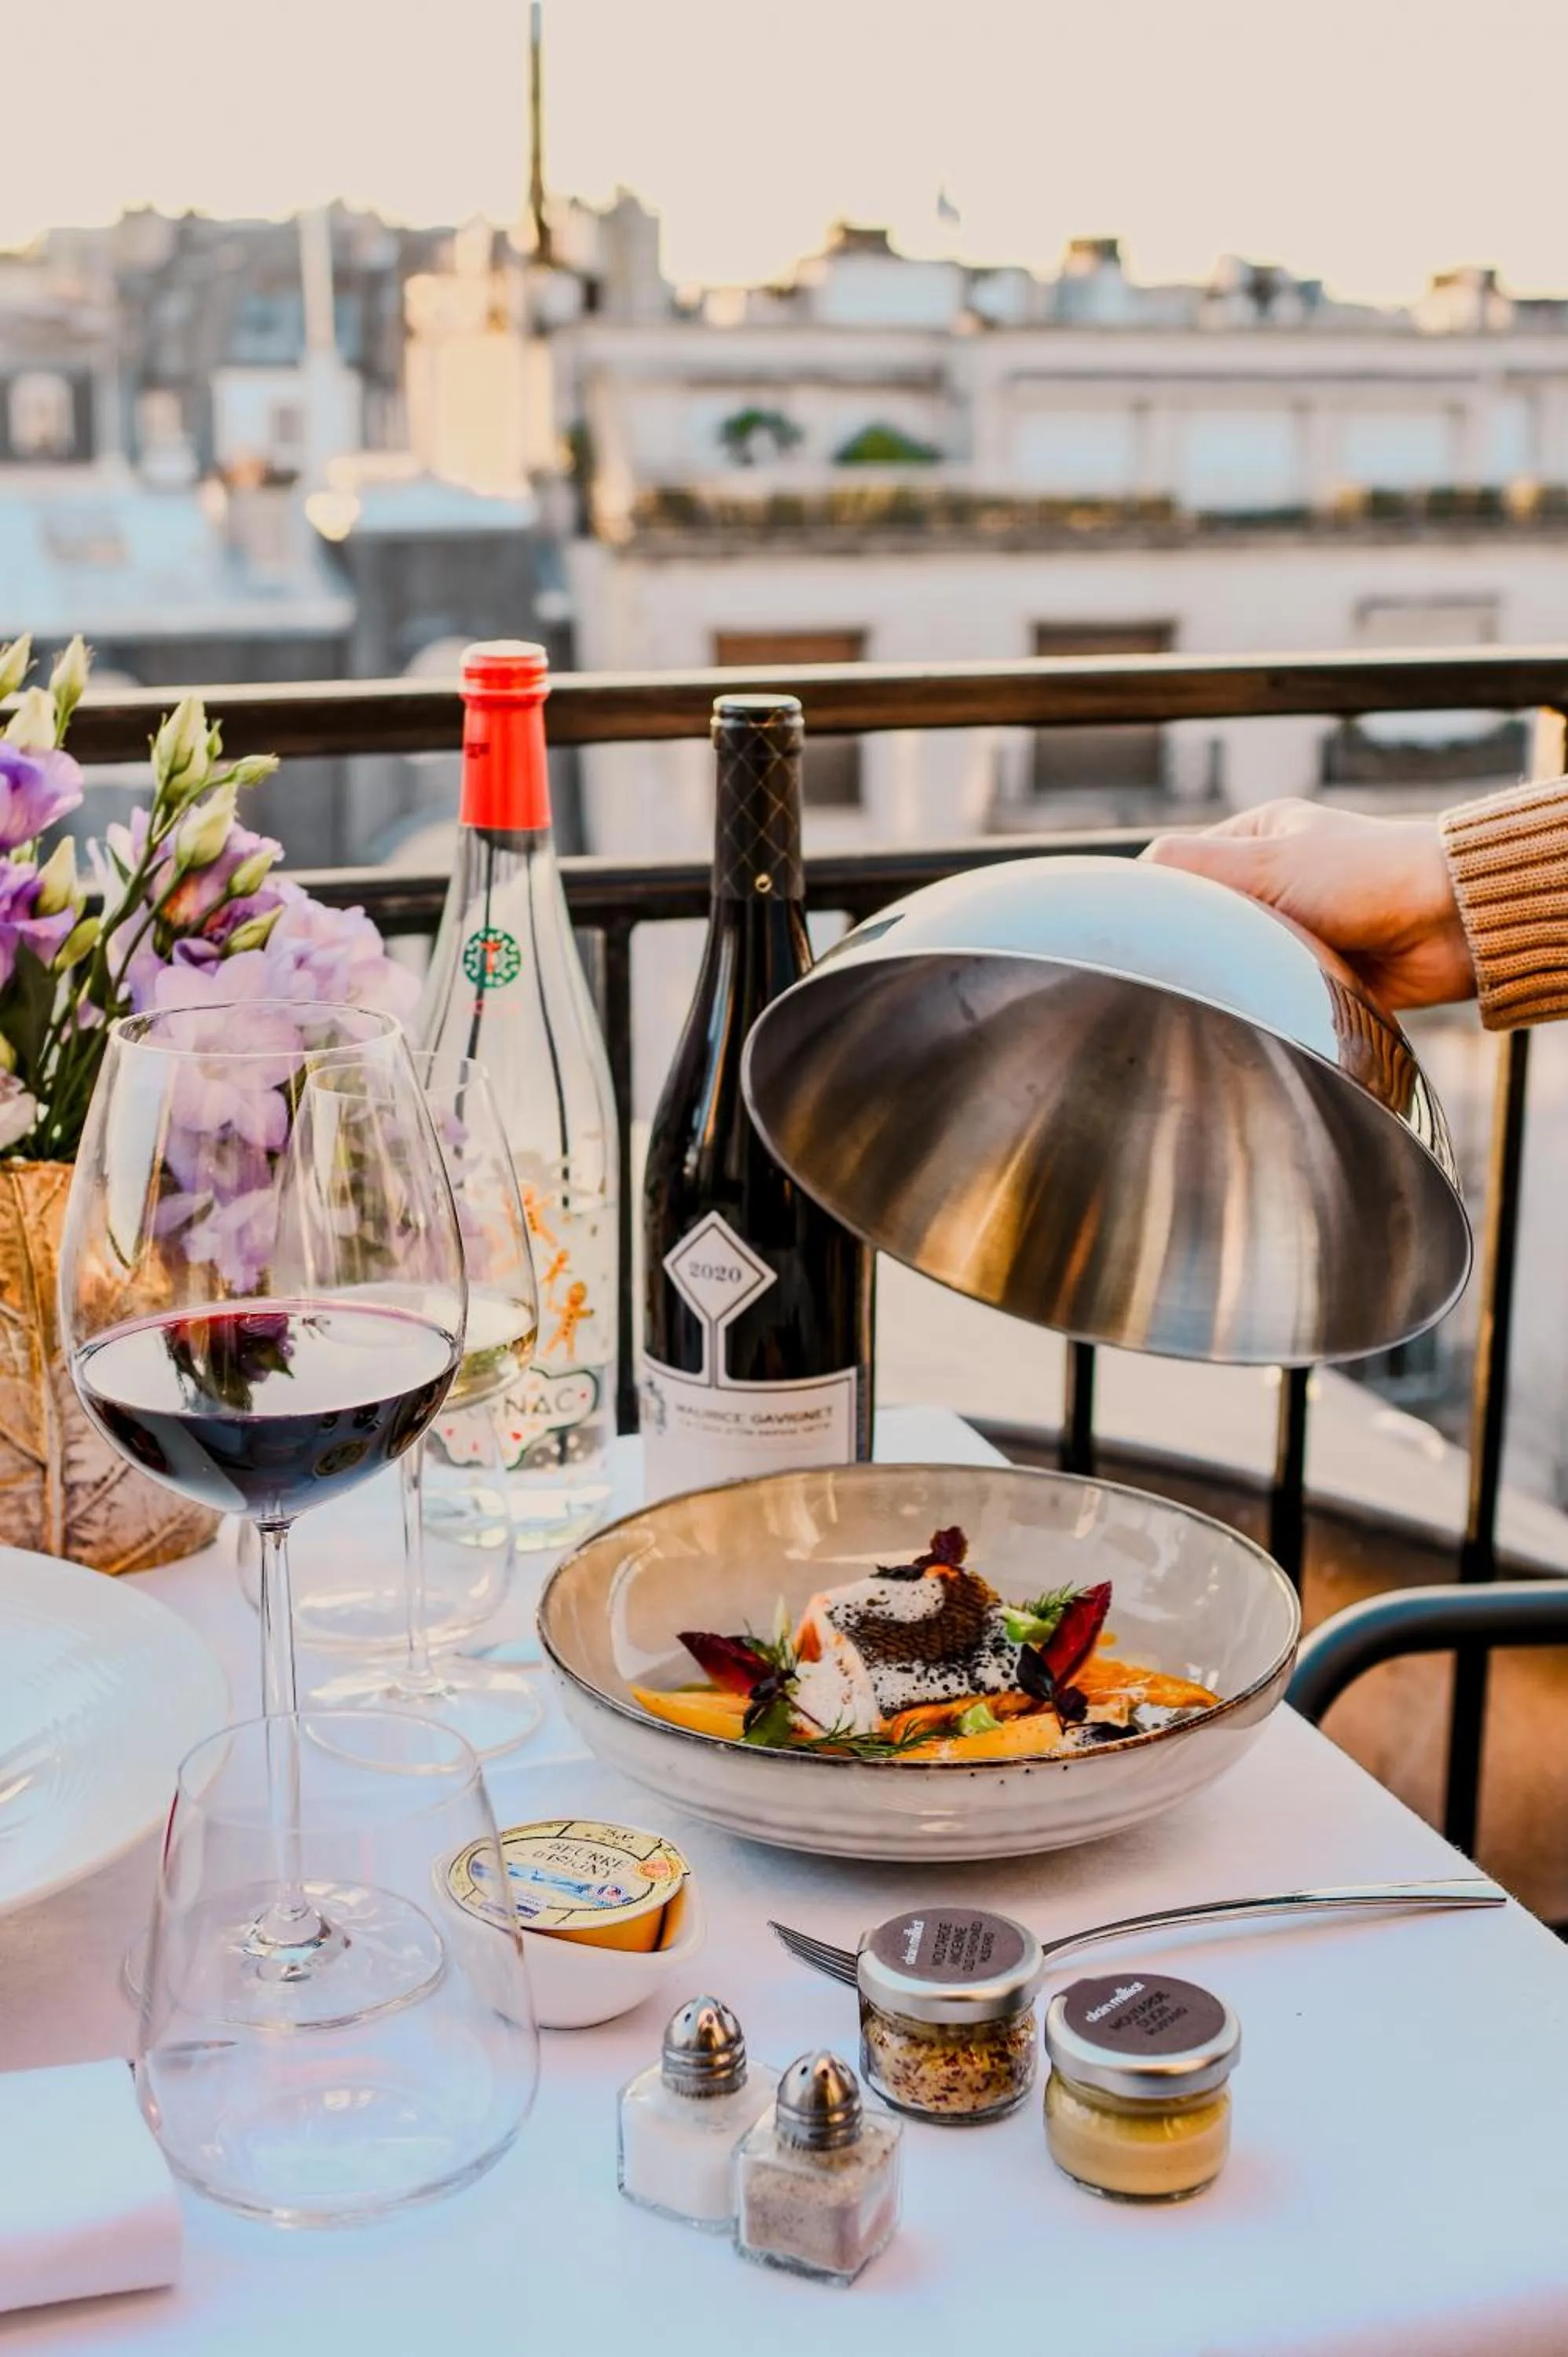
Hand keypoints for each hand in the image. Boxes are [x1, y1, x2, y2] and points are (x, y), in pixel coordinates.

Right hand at [1142, 799, 1474, 1011]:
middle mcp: (1275, 882)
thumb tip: (1124, 881)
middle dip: (1207, 945)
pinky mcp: (1320, 973)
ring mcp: (1300, 929)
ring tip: (1248, 981)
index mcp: (1256, 841)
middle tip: (1203, 962)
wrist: (1452, 923)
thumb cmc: (1367, 876)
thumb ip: (1194, 868)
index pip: (1182, 871)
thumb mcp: (1266, 863)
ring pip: (1242, 961)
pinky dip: (1274, 1000)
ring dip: (1246, 974)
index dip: (1164, 902)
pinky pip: (1278, 992)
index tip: (1154, 931)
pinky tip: (1271, 1005)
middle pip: (1210, 922)